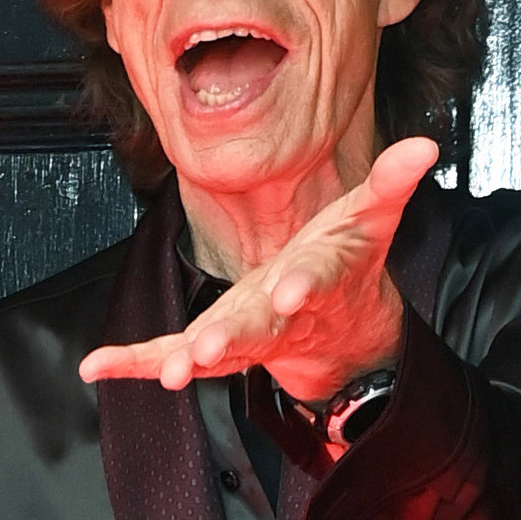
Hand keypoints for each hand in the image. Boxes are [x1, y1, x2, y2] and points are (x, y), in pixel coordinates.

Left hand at [78, 137, 438, 401]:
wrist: (338, 329)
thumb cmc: (344, 267)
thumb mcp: (369, 221)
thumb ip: (390, 185)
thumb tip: (424, 146)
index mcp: (316, 284)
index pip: (313, 283)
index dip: (302, 287)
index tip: (291, 293)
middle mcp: (277, 318)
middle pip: (255, 329)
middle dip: (233, 338)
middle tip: (208, 351)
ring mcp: (243, 337)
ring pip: (214, 351)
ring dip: (186, 359)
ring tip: (166, 373)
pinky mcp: (212, 346)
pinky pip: (167, 353)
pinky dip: (133, 361)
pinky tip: (96, 365)